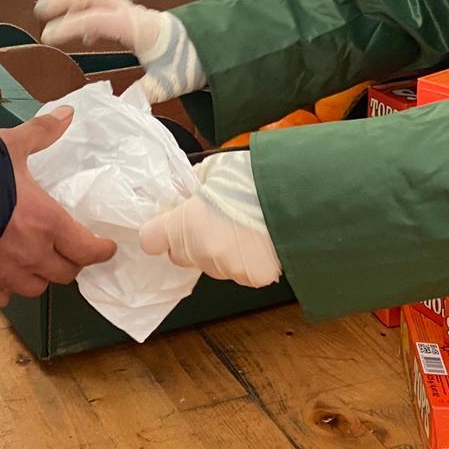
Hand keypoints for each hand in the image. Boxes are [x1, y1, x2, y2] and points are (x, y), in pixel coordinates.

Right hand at [0, 108, 116, 307]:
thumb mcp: (10, 146)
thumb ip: (40, 133)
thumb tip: (67, 114)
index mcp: (47, 223)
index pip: (87, 249)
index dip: (100, 250)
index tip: (105, 248)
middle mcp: (32, 255)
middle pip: (64, 273)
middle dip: (69, 262)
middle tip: (67, 251)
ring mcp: (5, 276)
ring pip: (35, 288)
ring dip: (38, 276)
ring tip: (32, 262)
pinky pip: (1, 299)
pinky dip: (4, 289)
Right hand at [34, 0, 205, 103]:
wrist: (213, 44)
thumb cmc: (189, 61)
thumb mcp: (169, 82)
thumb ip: (145, 93)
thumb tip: (122, 106)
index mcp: (137, 27)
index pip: (96, 20)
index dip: (70, 27)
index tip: (48, 37)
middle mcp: (132, 14)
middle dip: (64, 1)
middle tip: (40, 12)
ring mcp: (132, 12)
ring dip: (72, 2)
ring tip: (49, 12)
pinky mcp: (134, 17)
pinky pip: (105, 6)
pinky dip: (87, 10)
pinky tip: (82, 32)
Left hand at [140, 151, 281, 287]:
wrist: (297, 195)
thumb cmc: (253, 176)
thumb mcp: (212, 170)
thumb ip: (191, 187)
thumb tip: (183, 194)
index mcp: (186, 223)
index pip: (150, 240)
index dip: (157, 231)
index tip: (165, 224)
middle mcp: (202, 251)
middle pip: (180, 255)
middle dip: (189, 240)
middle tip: (212, 219)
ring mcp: (228, 268)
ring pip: (210, 265)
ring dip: (218, 252)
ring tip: (242, 228)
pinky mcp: (252, 278)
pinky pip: (238, 272)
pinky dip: (244, 260)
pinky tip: (257, 241)